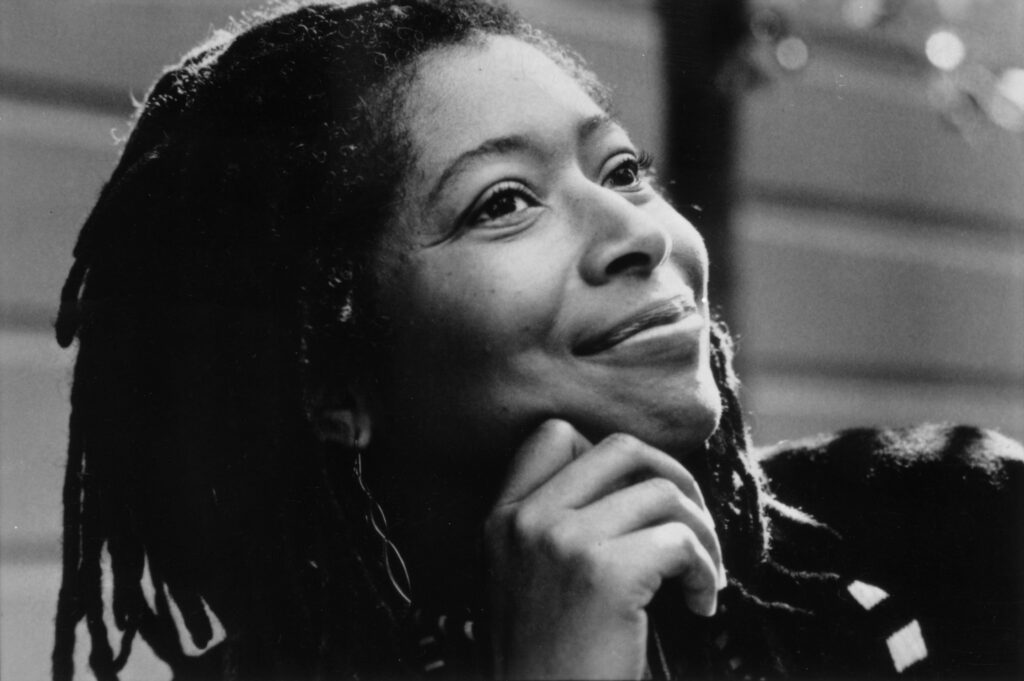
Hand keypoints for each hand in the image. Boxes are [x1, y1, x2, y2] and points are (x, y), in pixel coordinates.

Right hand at [485, 419, 725, 679]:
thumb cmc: (551, 663)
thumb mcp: (528, 582)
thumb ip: (560, 527)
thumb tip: (641, 485)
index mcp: (503, 518)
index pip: (553, 435)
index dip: (610, 459)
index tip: (639, 502)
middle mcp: (526, 520)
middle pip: (620, 448)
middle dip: (674, 477)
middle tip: (693, 524)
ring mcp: (560, 541)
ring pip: (662, 492)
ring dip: (702, 532)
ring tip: (703, 575)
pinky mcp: (602, 573)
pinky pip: (681, 541)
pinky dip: (708, 571)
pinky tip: (702, 605)